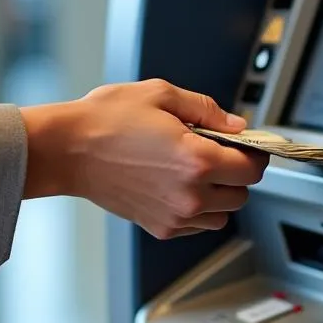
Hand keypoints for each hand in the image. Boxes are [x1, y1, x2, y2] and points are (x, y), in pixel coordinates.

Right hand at [20, 79, 267, 238]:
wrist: (67, 150)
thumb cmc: (106, 120)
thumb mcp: (161, 94)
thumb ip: (207, 110)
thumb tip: (236, 125)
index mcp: (197, 160)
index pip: (252, 167)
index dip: (255, 153)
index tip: (247, 145)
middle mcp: (191, 194)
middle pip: (242, 194)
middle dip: (237, 173)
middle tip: (219, 152)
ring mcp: (175, 215)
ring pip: (222, 214)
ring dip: (220, 195)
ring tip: (197, 171)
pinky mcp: (159, 227)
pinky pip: (197, 226)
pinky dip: (198, 210)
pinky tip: (178, 185)